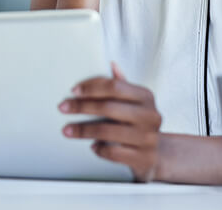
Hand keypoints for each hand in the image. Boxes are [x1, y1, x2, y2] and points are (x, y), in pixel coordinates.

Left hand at [58, 62, 161, 181]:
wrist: (158, 154)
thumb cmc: (139, 123)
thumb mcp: (135, 102)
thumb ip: (123, 84)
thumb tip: (111, 64)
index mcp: (145, 96)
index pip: (115, 86)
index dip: (92, 87)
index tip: (74, 91)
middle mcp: (149, 115)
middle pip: (108, 107)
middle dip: (82, 107)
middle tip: (63, 107)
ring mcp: (148, 138)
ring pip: (107, 131)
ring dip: (83, 130)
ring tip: (67, 130)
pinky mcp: (143, 158)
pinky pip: (113, 153)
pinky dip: (99, 149)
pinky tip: (92, 146)